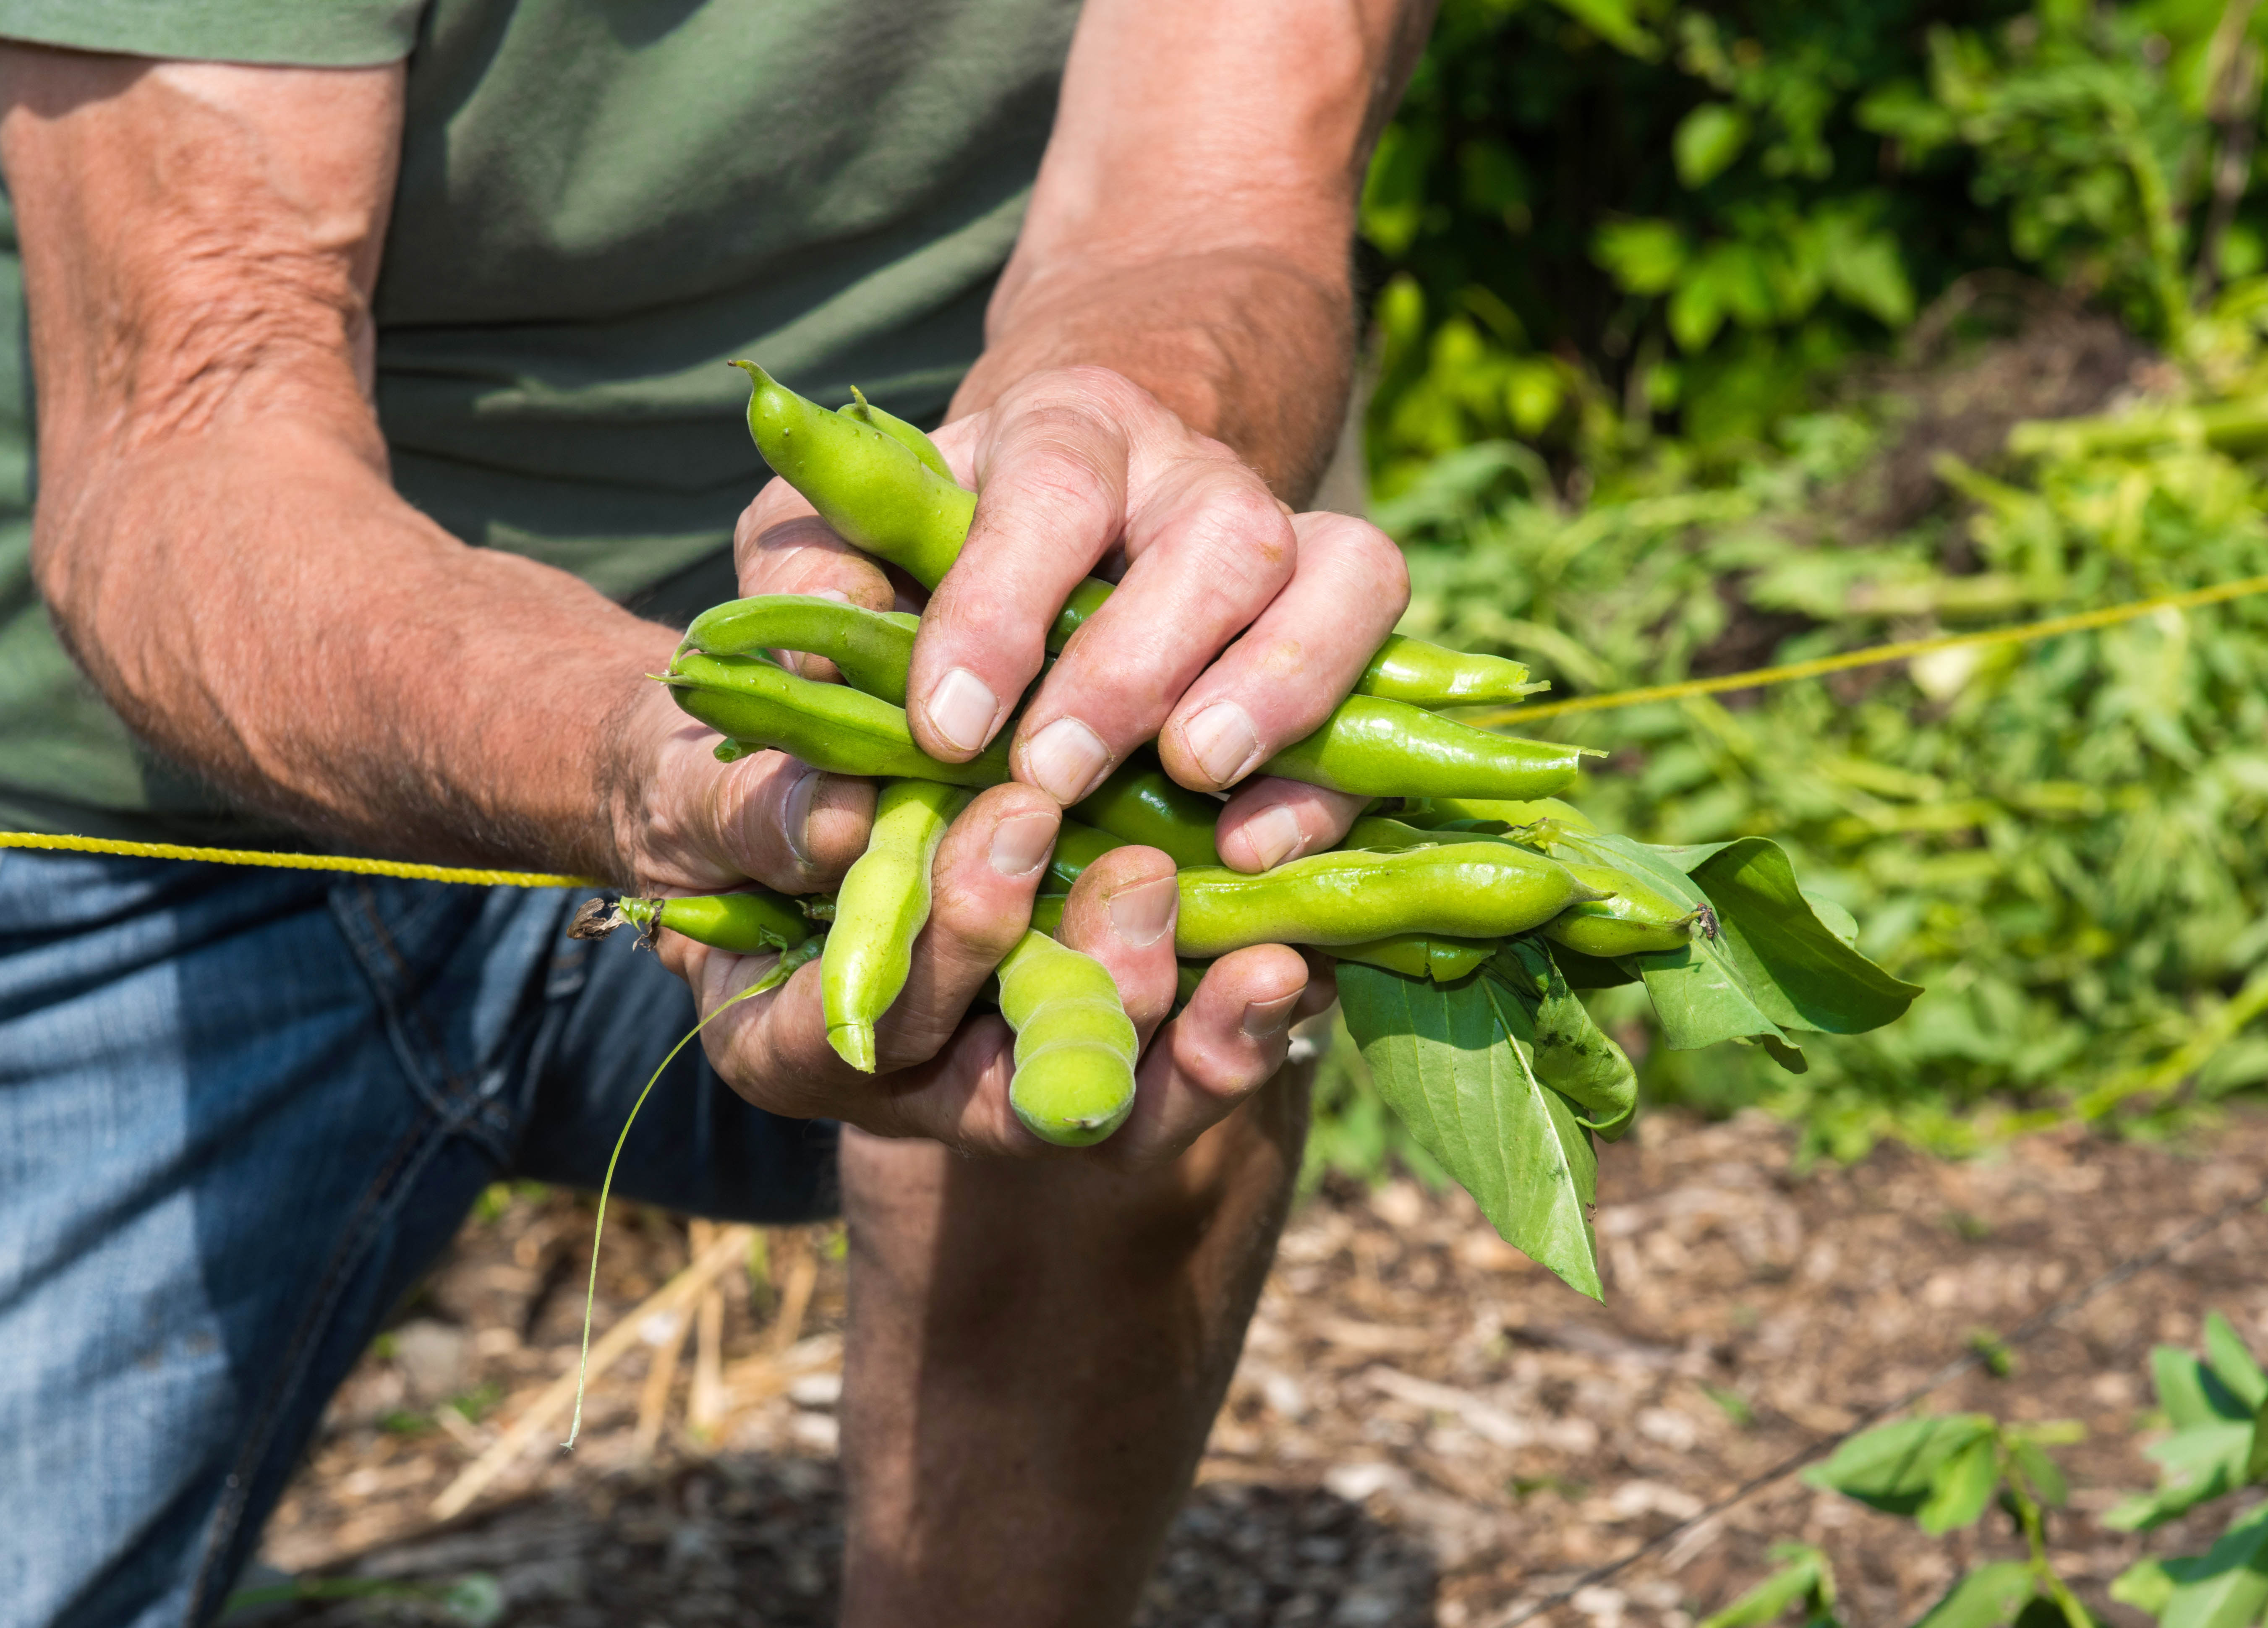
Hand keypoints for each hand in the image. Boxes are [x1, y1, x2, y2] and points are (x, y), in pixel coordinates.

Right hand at [654, 785, 1332, 1161]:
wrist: (783, 786)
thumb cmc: (711, 783)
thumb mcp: (694, 781)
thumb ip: (745, 804)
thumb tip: (839, 822)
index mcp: (783, 1039)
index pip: (848, 1040)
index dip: (936, 952)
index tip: (1011, 821)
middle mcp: (904, 1082)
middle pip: (999, 1085)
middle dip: (1079, 983)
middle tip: (1142, 873)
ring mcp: (1004, 1069)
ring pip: (1109, 1103)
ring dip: (1186, 1026)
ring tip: (1260, 949)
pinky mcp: (1095, 1037)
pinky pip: (1173, 1070)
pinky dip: (1234, 1024)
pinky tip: (1302, 967)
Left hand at [731, 365, 1411, 870]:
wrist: (1074, 503)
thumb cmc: (937, 544)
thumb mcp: (845, 535)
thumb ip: (809, 582)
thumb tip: (820, 675)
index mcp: (1061, 434)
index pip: (1048, 486)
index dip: (1001, 605)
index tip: (944, 727)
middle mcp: (1193, 473)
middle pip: (1218, 535)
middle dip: (1139, 664)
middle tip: (1055, 774)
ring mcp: (1288, 542)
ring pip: (1343, 573)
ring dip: (1277, 690)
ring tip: (1197, 782)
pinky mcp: (1341, 621)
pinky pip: (1382, 665)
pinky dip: (1331, 766)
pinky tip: (1254, 843)